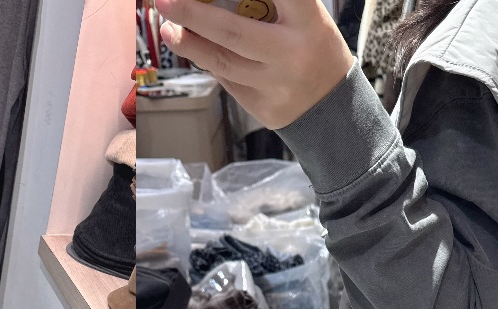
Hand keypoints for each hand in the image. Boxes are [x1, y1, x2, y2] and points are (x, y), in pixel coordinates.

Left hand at [158, 0, 352, 128]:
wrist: (333, 109)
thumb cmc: (315, 48)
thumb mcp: (308, 16)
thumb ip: (274, 3)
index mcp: (308, 22)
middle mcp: (290, 54)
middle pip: (233, 33)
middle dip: (194, 15)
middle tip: (165, 0)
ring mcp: (274, 85)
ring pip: (223, 63)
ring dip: (190, 43)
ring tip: (168, 27)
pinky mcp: (262, 108)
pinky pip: (226, 80)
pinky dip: (206, 60)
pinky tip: (190, 46)